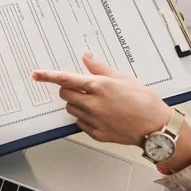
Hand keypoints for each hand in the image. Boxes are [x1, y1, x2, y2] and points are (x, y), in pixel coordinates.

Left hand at [32, 51, 171, 145]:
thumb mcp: (122, 78)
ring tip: (95, 102)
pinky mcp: (95, 133)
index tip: (36, 74)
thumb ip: (100, 68)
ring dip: (76, 102)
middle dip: (68, 88)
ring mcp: (93, 120)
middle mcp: (93, 104)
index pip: (66, 79)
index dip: (48, 76)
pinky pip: (80, 122)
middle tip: (81, 87)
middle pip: (64, 94)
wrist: (154, 126)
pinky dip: (84, 117)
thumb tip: (86, 58)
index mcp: (99, 86)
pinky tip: (100, 114)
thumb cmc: (143, 101)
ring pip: (71, 108)